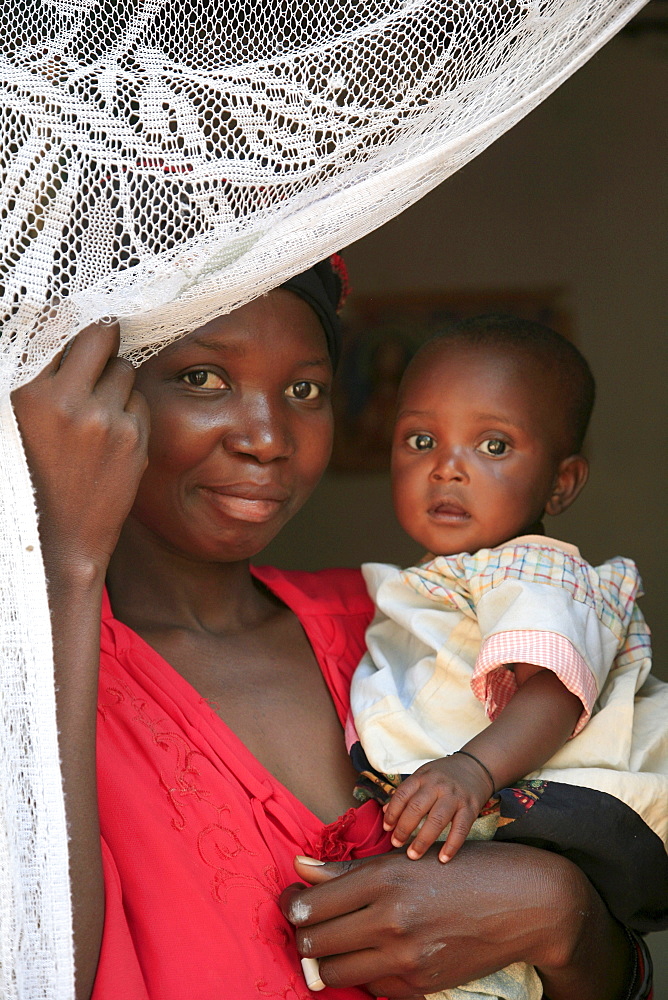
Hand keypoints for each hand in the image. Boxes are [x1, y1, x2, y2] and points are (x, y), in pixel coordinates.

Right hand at [11, 321, 148, 580]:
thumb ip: (41, 381)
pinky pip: (139, 403)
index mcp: (28, 394)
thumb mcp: (17, 421)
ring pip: (125, 371)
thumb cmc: (32, 477)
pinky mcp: (134, 440)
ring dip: (115, 381)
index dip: (72, 328)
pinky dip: (129, 412)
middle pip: (101, 337)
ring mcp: (106, 420)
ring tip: (96, 409)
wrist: (58, 539)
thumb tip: (65, 337)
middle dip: (101, 342)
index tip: (76, 331)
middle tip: (97, 353)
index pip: (60, 330)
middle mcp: (68, 402)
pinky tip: (110, 436)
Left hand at [280, 844, 632, 999]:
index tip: (292, 900)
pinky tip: (367, 954)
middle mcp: (391, 920)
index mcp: (384, 879)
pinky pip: (368, 986)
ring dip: (323, 959)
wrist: (521, 902)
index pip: (310, 904)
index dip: (291, 904)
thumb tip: (299, 869)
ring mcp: (406, 958)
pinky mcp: (420, 985)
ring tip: (330, 941)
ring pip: (332, 971)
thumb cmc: (462, 869)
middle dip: (302, 932)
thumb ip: (348, 869)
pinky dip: (359, 972)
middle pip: (314, 941)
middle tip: (307, 922)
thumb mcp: (405, 858)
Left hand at [383, 754, 491, 861]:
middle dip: (403, 829)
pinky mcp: (470, 808)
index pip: (402, 795)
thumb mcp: (423, 776)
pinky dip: (451, 845)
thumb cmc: (444, 774)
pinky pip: (460, 829)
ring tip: (413, 854)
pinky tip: (443, 858)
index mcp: (422, 777)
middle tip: (396, 843)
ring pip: (436, 820)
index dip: (392, 813)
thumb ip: (406, 793)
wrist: (476, 766)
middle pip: (416, 808)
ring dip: (423, 840)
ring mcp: (454, 797)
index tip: (387, 828)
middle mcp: (437, 785)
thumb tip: (385, 811)